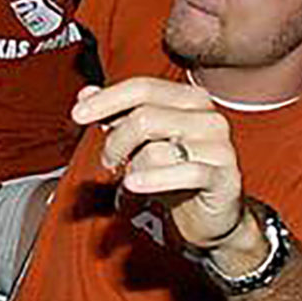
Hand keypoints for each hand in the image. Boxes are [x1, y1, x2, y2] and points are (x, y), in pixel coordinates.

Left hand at [72, 76, 242, 248]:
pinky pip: (183, 173)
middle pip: (145, 117)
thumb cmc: (173, 171)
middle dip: (116, 140)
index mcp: (189, 99)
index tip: (78, 114)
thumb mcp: (141, 141)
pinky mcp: (224, 177)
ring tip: (134, 176)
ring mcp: (219, 146)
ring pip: (156, 149)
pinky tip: (133, 184)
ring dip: (133, 167)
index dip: (106, 99)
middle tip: (108, 159)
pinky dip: (152, 180)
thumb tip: (86, 92)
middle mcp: (208, 117)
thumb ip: (116, 114)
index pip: (142, 88)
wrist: (209, 213)